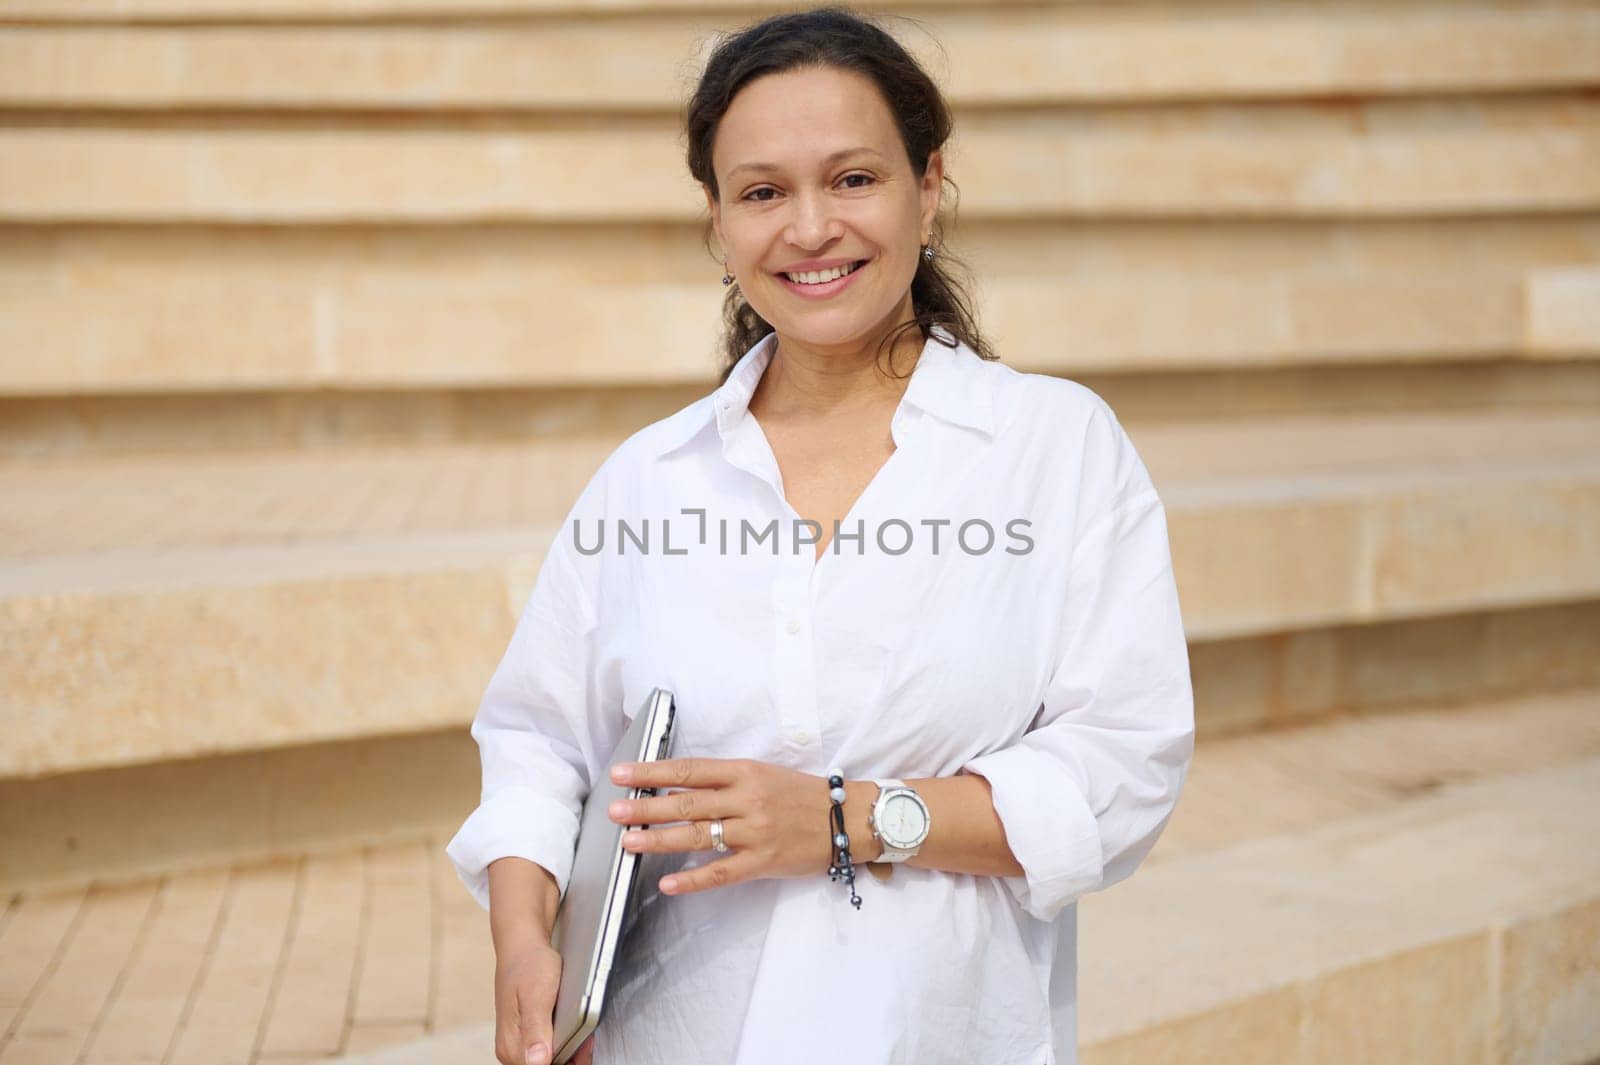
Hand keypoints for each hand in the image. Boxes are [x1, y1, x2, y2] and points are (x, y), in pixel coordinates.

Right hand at [494, 935, 590, 1064]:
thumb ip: (536, 1029)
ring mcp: (520, 1043)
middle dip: (570, 1060)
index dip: (566, 1063)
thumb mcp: (536, 994)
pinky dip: (566, 1047)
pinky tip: (579, 1037)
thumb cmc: (528, 964)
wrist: (523, 946)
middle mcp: (511, 1049)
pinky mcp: (528, 1035)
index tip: (583, 1050)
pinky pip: (549, 1050)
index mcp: (511, 1045)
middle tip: (588, 1043)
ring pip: (549, 1061)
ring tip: (587, 1039)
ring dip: (570, 1055)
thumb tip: (537, 1061)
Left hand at [607, 757, 857, 895]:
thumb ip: (723, 781)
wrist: (846, 819)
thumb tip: (675, 788)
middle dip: (646, 807)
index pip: (689, 770)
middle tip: (614, 810)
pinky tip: (668, 883)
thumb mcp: (762, 774)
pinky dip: (693, 878)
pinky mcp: (763, 862)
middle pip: (687, 803)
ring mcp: (755, 832)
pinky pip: (722, 872)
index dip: (652, 771)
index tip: (622, 773)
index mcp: (744, 771)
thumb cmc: (801, 794)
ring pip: (699, 836)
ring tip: (629, 842)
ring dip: (660, 840)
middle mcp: (747, 799)